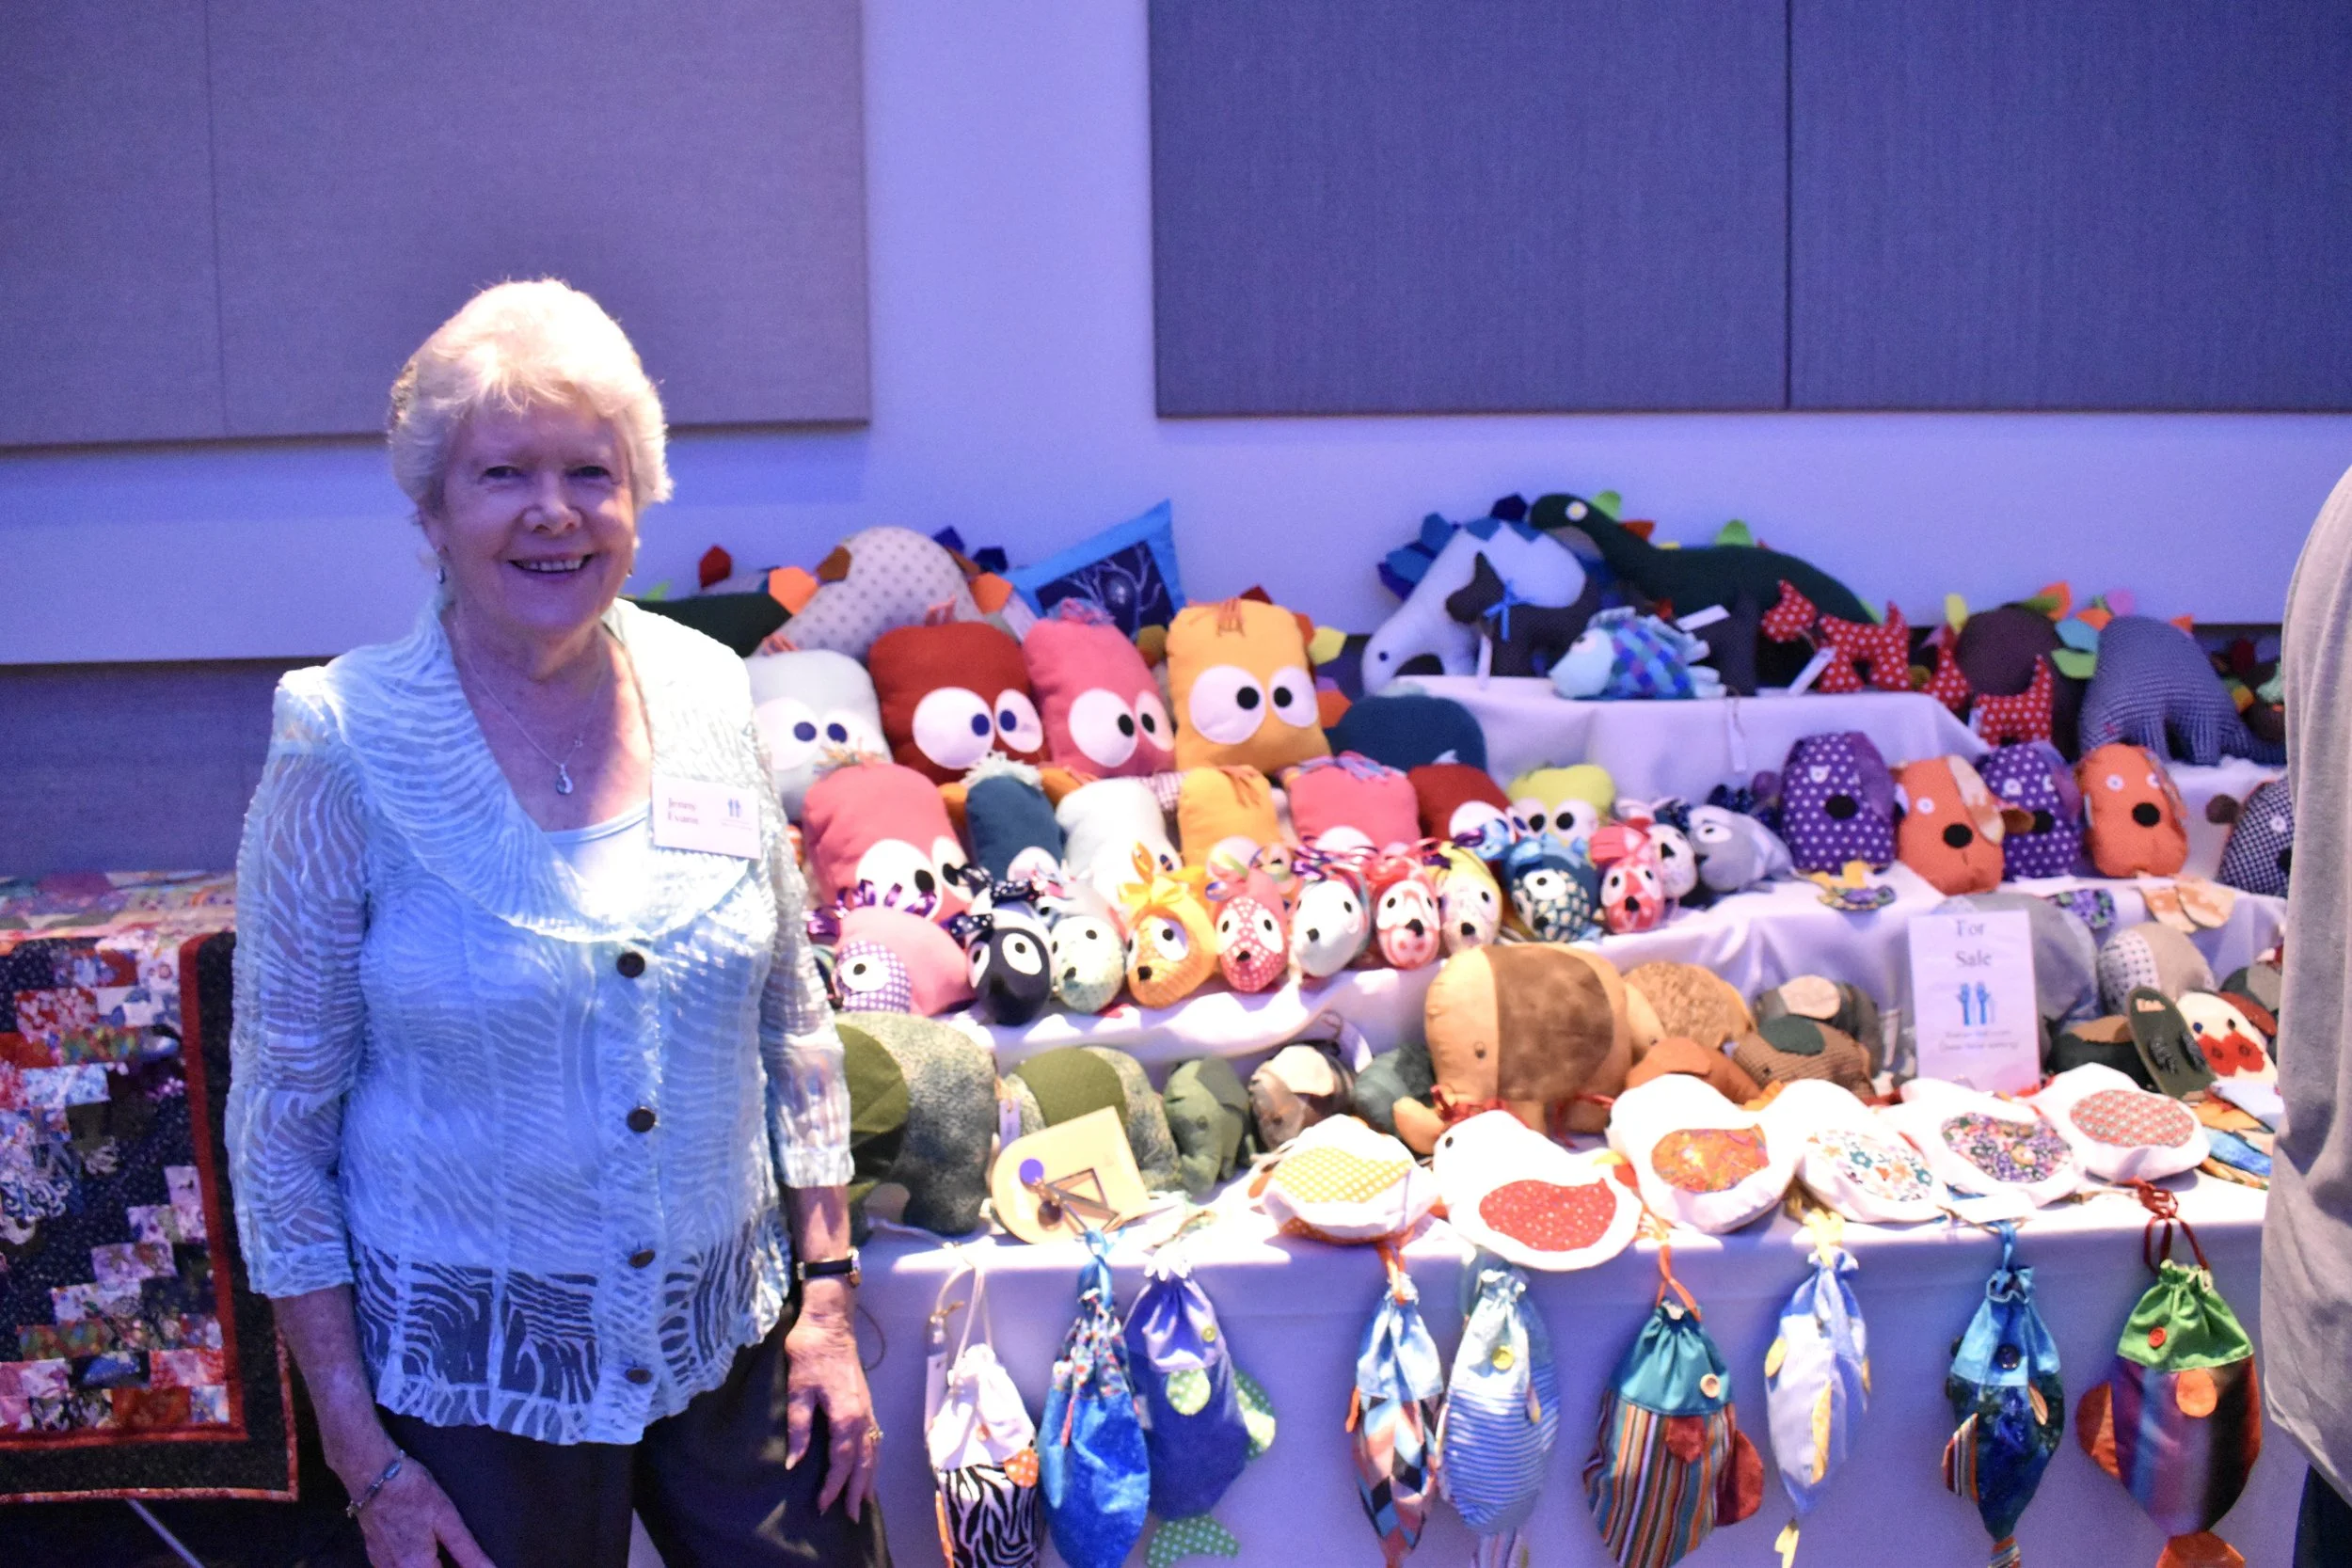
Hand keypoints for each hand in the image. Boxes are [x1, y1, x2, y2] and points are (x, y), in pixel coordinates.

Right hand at [348, 1451, 495, 1567]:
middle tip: (458, 1554)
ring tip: (441, 1547)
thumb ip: (468, 1552)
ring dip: (430, 1564)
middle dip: (444, 1564)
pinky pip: (399, 1566)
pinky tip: (423, 1544)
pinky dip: (415, 1562)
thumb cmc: (413, 1493)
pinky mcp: (375, 1555)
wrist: (372, 1475)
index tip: (465, 1560)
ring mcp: (382, 1565)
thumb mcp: (447, 1520)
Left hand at [783, 1282, 879, 1520]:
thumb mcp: (798, 1389)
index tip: (822, 1506)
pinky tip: (868, 1465)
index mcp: (846, 1415)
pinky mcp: (864, 1401)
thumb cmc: (810, 1352)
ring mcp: (866, 1408)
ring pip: (873, 1450)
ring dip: (870, 1477)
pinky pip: (874, 1438)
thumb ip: (799, 1427)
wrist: (830, 1321)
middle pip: (865, 1461)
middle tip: (854, 1516)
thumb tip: (796, 1462)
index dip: (833, 1486)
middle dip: (859, 1490)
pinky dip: (873, 1458)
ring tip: (865, 1500)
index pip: (842, 1460)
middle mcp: (862, 1415)